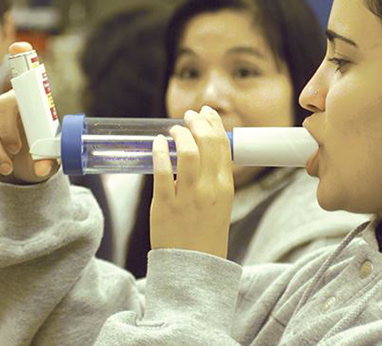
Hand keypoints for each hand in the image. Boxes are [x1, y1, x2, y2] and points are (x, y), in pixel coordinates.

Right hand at [0, 42, 57, 183]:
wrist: (20, 169)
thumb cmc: (37, 156)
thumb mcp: (47, 160)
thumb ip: (47, 162)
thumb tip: (41, 169)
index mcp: (31, 102)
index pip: (28, 78)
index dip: (23, 58)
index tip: (19, 47)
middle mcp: (8, 101)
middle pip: (1, 106)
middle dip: (7, 132)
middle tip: (15, 151)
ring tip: (6, 168)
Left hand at [150, 106, 233, 257]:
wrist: (194, 268)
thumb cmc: (205, 234)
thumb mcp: (220, 204)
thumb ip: (213, 178)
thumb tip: (200, 150)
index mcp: (225, 187)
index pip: (223, 147)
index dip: (214, 125)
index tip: (206, 114)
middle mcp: (209, 189)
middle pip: (207, 144)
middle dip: (197, 123)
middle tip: (188, 116)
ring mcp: (187, 197)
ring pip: (186, 153)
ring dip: (179, 134)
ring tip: (172, 130)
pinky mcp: (165, 205)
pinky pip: (161, 171)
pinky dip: (158, 152)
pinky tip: (156, 143)